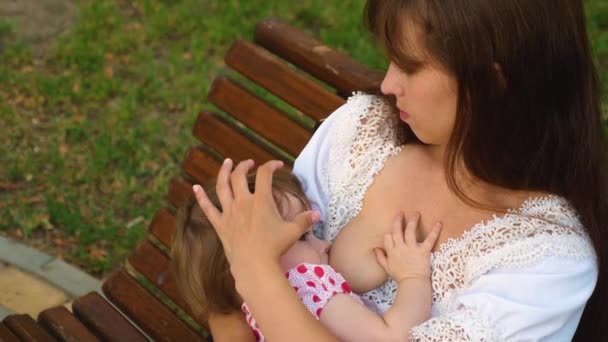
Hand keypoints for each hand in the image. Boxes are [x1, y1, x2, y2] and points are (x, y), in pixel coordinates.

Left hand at [192, 159, 319, 276]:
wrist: (254, 265)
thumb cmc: (275, 248)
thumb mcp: (293, 232)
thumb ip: (305, 220)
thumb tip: (318, 213)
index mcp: (261, 200)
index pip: (264, 174)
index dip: (271, 166)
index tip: (278, 165)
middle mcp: (243, 202)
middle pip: (240, 176)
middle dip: (244, 166)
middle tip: (249, 163)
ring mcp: (229, 212)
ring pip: (222, 186)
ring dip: (224, 172)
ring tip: (226, 163)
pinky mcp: (220, 224)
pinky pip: (207, 208)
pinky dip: (200, 197)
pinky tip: (194, 187)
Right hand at [374, 212, 440, 282]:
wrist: (413, 283)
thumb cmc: (400, 277)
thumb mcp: (387, 268)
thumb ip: (380, 258)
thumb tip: (376, 249)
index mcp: (392, 252)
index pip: (388, 237)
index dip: (389, 233)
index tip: (392, 230)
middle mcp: (400, 247)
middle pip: (397, 230)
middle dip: (398, 220)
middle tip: (401, 213)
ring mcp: (412, 248)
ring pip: (410, 231)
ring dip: (413, 221)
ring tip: (416, 213)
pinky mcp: (423, 251)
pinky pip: (429, 239)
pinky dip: (435, 231)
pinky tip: (439, 223)